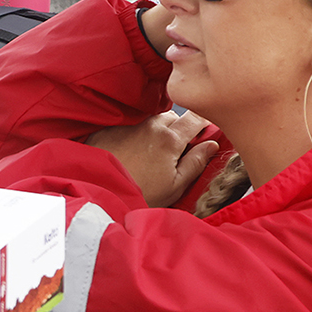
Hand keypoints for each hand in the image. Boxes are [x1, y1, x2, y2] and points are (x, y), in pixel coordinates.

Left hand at [87, 111, 217, 207]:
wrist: (99, 193)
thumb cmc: (139, 194)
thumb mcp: (174, 186)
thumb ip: (195, 163)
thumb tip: (212, 145)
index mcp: (170, 139)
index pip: (196, 118)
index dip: (203, 123)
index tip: (203, 133)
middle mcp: (150, 126)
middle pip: (173, 117)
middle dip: (178, 128)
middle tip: (175, 150)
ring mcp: (128, 125)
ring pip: (151, 119)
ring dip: (156, 130)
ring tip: (151, 152)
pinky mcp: (109, 129)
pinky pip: (129, 124)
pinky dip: (134, 133)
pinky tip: (130, 152)